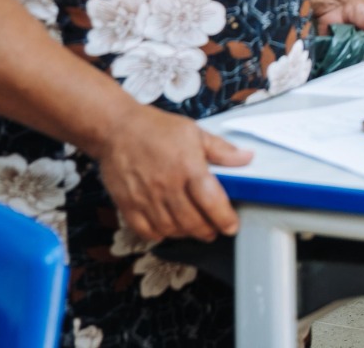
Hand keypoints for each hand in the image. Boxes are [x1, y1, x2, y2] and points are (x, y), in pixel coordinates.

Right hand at [95, 105, 252, 242]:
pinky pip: (145, 230)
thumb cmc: (156, 129)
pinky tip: (168, 228)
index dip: (224, 218)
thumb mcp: (195, 133)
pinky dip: (159, 234)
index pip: (211, 201)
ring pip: (170, 229)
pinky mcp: (128, 204)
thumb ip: (222, 150)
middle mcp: (167, 186)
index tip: (231, 227)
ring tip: (195, 229)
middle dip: (208, 231)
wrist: (116, 129)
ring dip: (186, 234)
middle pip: (192, 221)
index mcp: (188, 167)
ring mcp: (146, 197)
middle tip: (214, 230)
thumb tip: (247, 157)